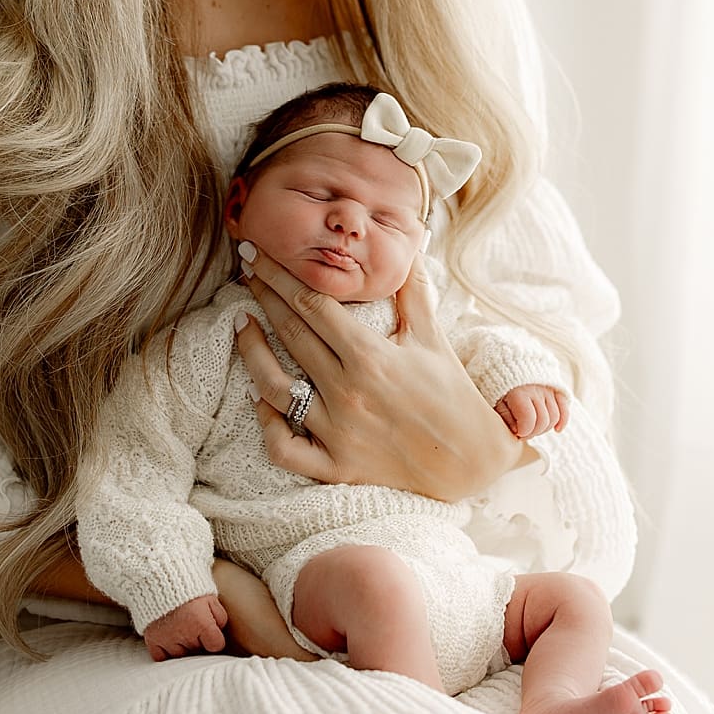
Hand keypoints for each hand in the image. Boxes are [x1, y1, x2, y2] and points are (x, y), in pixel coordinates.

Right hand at [142, 592, 228, 660]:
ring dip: (184, 648)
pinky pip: (161, 658)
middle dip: (199, 642)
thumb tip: (219, 632)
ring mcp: (167, 639)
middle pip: (198, 651)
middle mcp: (183, 634)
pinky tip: (171, 642)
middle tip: (195, 628)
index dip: (215, 640)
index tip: (211, 633)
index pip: (216, 645)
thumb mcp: (210, 598)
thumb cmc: (188, 586)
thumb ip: (220, 617)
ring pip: (182, 656)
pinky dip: (166, 653)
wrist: (160, 576)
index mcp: (200, 623)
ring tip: (183, 632)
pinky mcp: (152, 640)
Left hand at [230, 241, 529, 502]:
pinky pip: (285, 447)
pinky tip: (258, 398)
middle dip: (263, 296)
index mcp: (370, 356)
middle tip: (245, 269)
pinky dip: (267, 423)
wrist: (472, 462)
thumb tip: (408, 247)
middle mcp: (348, 392)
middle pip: (291, 333)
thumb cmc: (454, 396)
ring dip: (251, 352)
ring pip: (276, 387)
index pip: (313, 304)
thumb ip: (414, 291)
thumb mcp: (435, 338)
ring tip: (241, 324)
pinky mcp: (335, 466)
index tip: (258, 254)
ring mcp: (338, 432)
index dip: (280, 275)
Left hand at [495, 384, 568, 439]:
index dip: (524, 432)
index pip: (529, 420)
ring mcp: (547, 389)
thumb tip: (517, 432)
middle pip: (543, 421)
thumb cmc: (498, 387)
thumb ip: (505, 417)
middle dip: (533, 432)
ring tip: (533, 428)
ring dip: (545, 428)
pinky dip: (563, 421)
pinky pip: (565, 408)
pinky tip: (557, 429)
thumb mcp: (495, 402)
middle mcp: (536, 390)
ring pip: (554, 416)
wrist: (506, 365)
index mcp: (518, 393)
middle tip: (524, 433)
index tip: (517, 433)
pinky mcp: (555, 389)